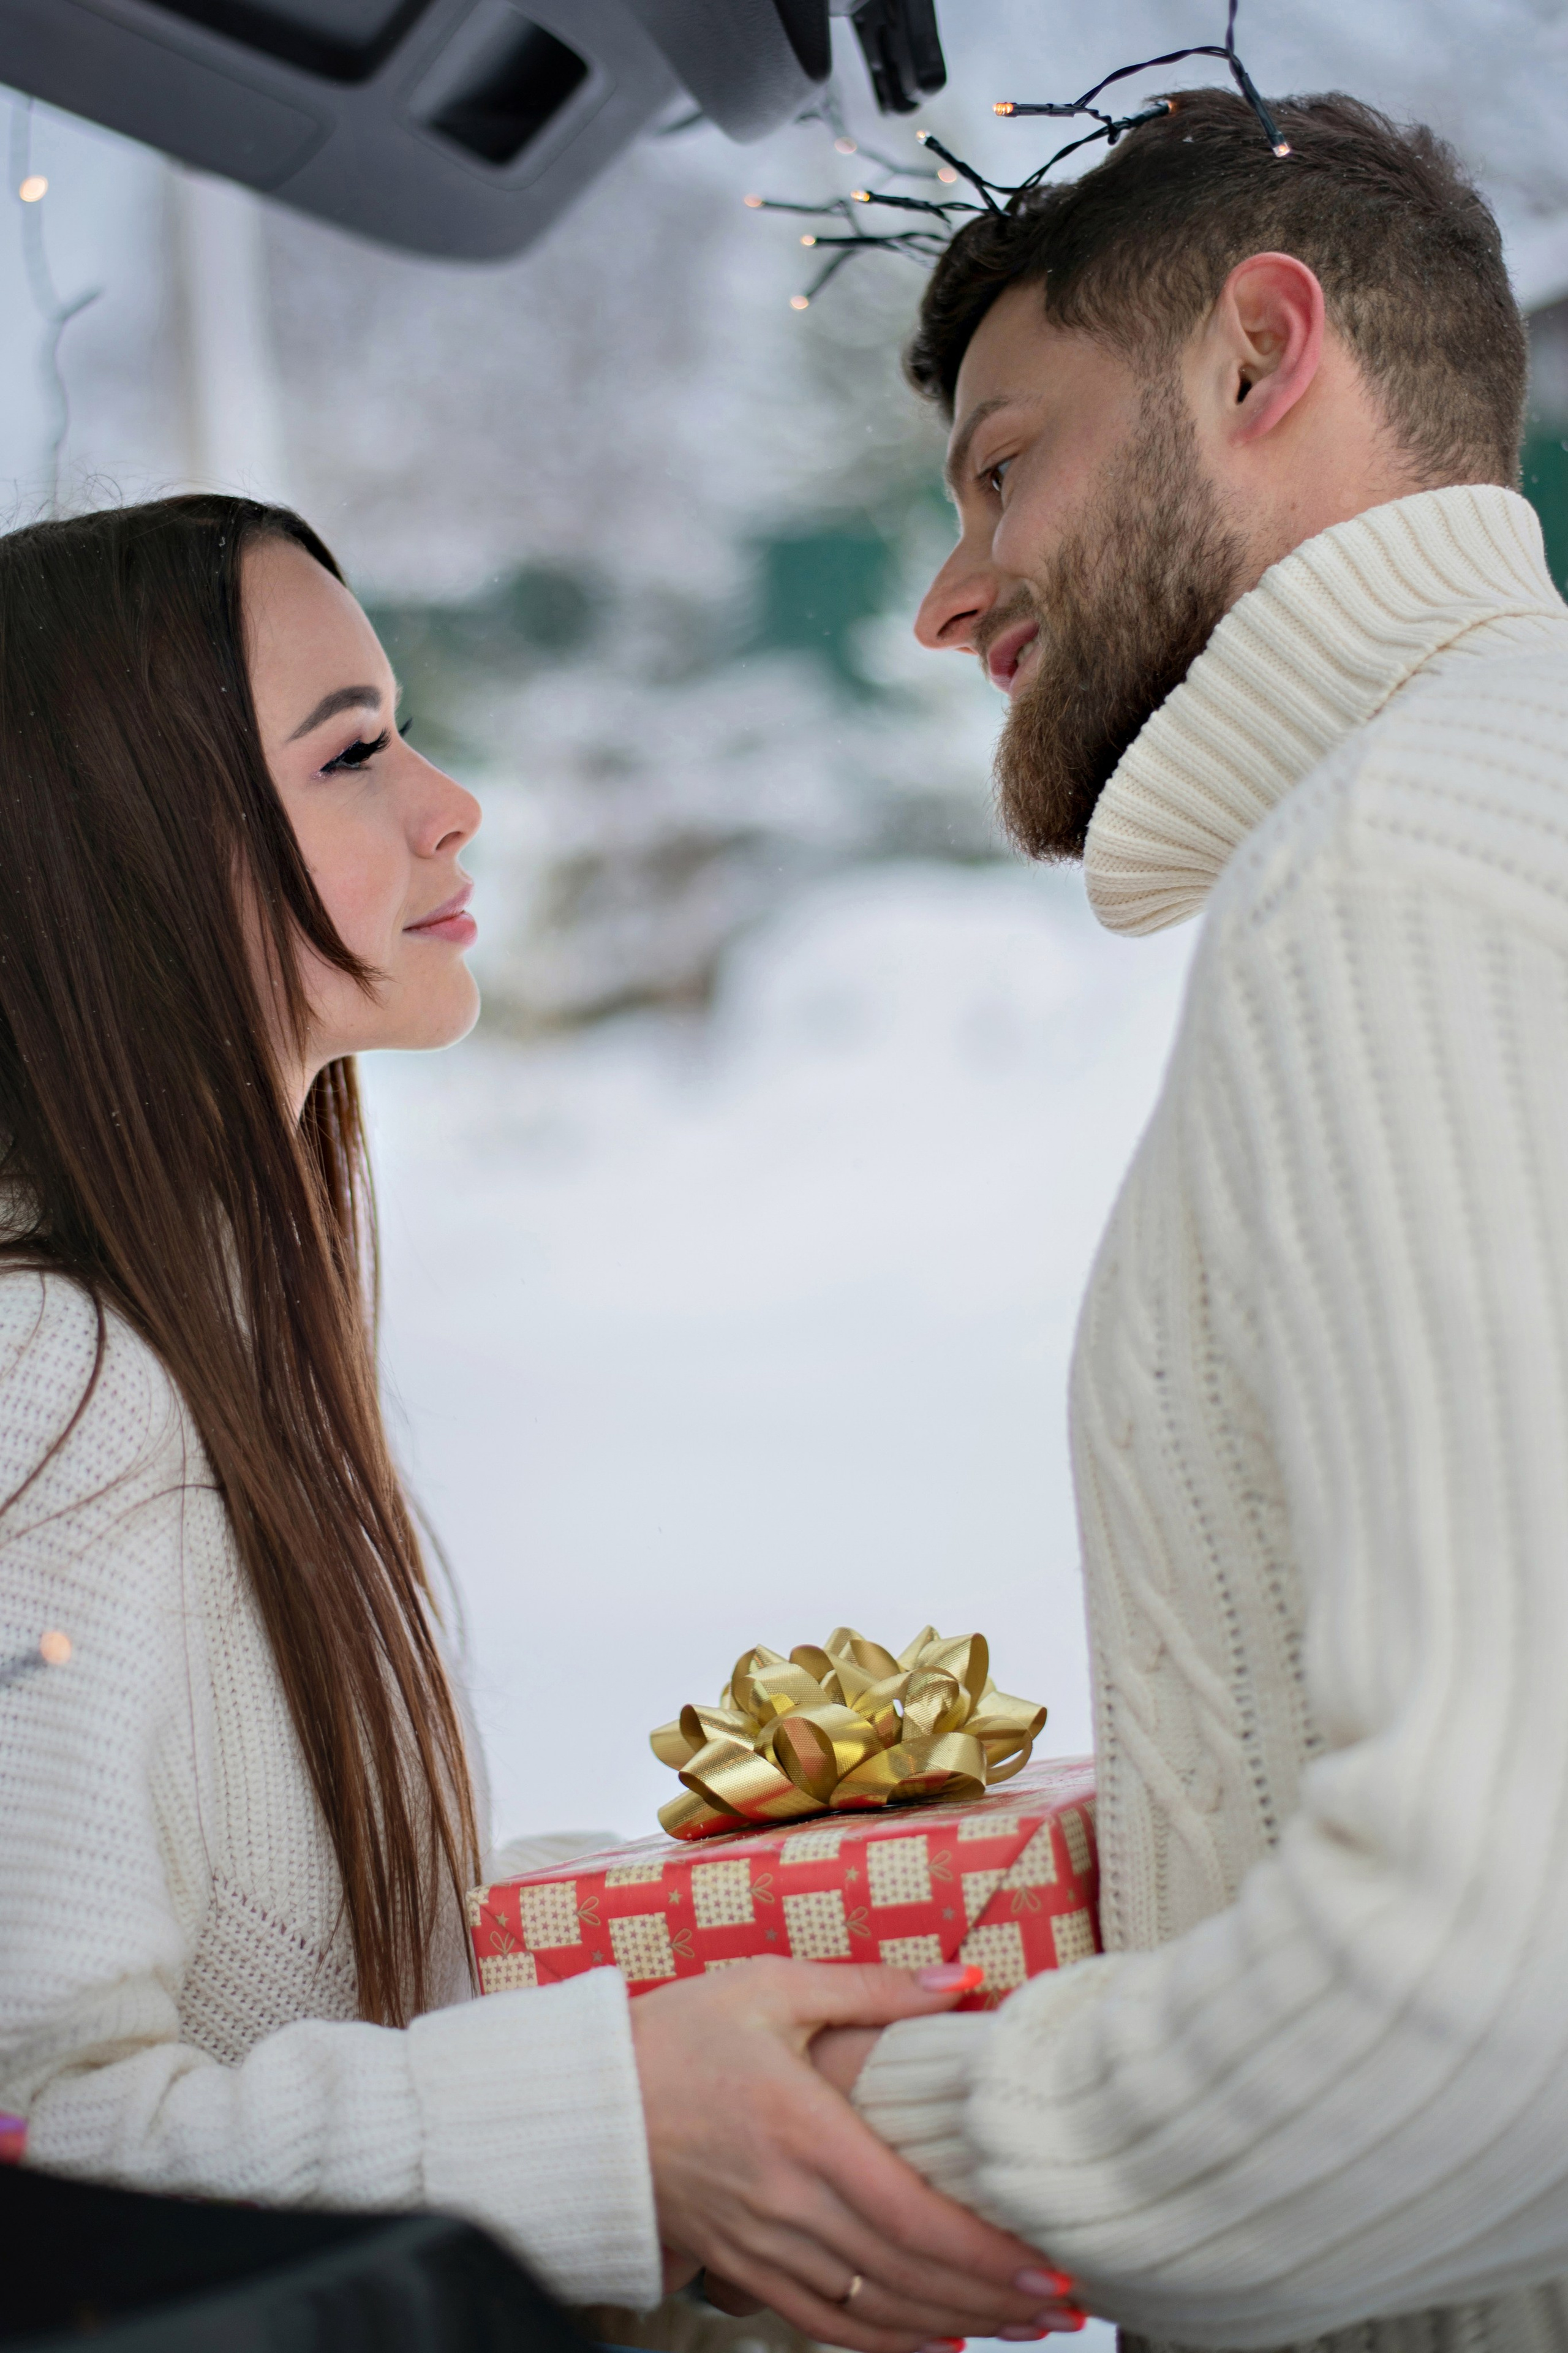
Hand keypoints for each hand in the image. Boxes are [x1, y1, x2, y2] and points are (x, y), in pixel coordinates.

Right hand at [630, 1955, 1070, 2352]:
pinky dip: (887, 2343)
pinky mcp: (743, 2269)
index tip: (1051, 2265)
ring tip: (1025, 2326)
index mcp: (803, 2133)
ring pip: (876, 2310)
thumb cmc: (677, 2033)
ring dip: (958, 2326)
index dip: (987, 2255)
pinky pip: (825, 2324)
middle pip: (909, 2277)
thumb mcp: (768, 1987)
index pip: (913, 2218)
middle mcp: (788, 2206)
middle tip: (1067, 2305)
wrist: (584, 2101)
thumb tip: (959, 1978)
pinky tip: (935, 2343)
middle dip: (996, 2299)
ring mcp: (764, 2248)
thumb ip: (870, 1987)